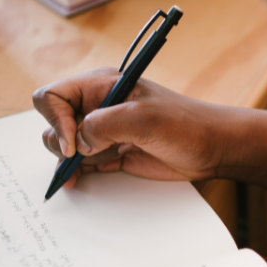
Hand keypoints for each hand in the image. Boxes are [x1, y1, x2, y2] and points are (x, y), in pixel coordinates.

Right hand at [32, 67, 239, 189]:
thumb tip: (76, 142)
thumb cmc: (186, 125)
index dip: (55, 119)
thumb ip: (103, 125)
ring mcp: (104, 131)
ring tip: (77, 173)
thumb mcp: (143, 119)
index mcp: (101, 85)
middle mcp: (98, 105)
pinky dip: (75, 172)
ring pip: (64, 144)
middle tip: (77, 157)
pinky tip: (76, 180)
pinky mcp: (112, 152)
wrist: (213, 148)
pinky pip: (82, 162)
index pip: (53, 96)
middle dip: (59, 142)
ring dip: (66, 160)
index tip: (73, 141)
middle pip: (54, 122)